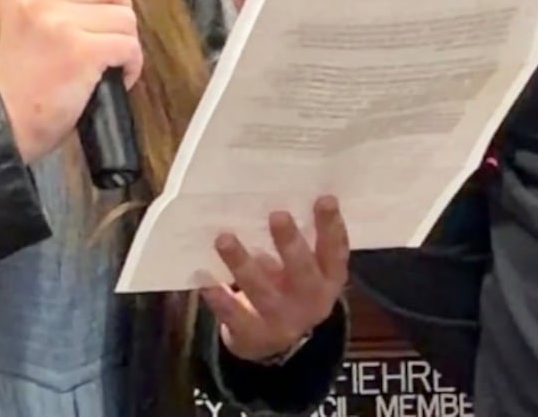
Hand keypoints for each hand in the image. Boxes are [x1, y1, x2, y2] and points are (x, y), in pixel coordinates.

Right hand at [0, 0, 140, 163]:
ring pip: (125, 16)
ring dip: (124, 43)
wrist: (6, 121)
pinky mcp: (81, 52)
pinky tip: (114, 77)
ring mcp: (60, 24)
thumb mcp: (30, 18)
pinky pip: (129, 46)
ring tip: (103, 63)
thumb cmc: (26, 76)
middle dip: (118, 10)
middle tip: (102, 37)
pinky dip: (131, 65)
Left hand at [200, 196, 348, 363]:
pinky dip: (218, 297)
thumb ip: (302, 239)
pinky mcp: (252, 333)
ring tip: (223, 238)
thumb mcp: (309, 268)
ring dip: (242, 264)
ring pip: (261, 291)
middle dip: (289, 243)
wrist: (276, 345)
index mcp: (328, 279)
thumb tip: (279, 193)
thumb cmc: (292, 286)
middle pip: (302, 271)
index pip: (335, 251)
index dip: (332, 226)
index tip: (325, 198)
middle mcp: (309, 300)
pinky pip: (233, 314)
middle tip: (278, 215)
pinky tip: (203, 277)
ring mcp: (281, 319)